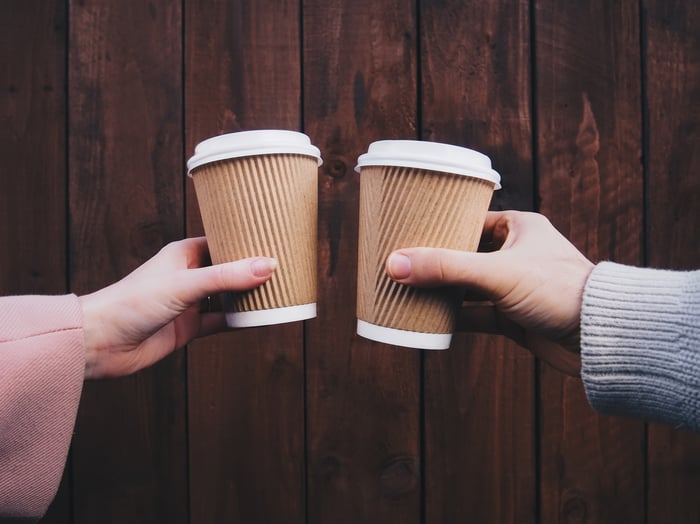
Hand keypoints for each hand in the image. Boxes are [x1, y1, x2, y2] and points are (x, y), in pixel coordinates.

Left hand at [79, 237, 275, 378]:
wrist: (101, 343)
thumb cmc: (132, 303)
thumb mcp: (184, 285)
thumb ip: (226, 276)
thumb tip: (267, 265)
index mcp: (184, 254)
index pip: (223, 241)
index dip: (248, 242)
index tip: (275, 241)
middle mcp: (188, 275)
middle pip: (229, 270)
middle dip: (253, 271)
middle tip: (285, 268)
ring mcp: (189, 302)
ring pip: (228, 296)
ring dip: (248, 297)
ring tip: (279, 292)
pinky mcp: (189, 327)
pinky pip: (222, 321)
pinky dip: (240, 320)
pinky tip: (260, 319)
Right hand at [385, 211, 593, 375]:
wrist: (602, 338)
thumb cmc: (559, 290)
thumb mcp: (497, 273)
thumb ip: (445, 267)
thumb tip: (394, 264)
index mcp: (518, 228)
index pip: (469, 220)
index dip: (438, 227)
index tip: (407, 233)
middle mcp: (516, 254)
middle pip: (464, 255)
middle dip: (434, 263)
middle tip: (399, 265)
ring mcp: (514, 287)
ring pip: (467, 288)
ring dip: (441, 292)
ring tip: (406, 292)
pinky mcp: (514, 317)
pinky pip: (476, 315)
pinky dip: (454, 319)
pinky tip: (428, 322)